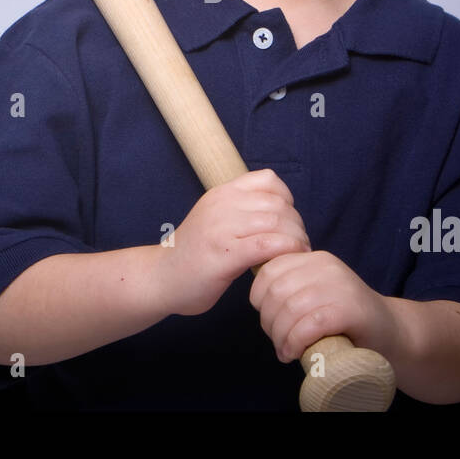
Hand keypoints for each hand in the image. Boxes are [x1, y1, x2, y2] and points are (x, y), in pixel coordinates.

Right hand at [157, 169, 310, 316]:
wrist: (160, 278)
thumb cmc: (194, 254)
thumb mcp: (215, 219)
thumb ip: (241, 211)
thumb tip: (281, 213)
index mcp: (221, 193)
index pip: (267, 180)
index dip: (286, 199)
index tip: (287, 221)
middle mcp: (222, 205)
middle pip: (278, 204)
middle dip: (296, 225)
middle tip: (298, 244)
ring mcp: (222, 229)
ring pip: (277, 222)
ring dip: (296, 240)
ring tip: (297, 254)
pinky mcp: (225, 254)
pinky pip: (268, 244)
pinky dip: (287, 250)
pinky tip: (288, 260)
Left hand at [248, 249, 392, 363]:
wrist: (393, 333)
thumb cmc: (348, 320)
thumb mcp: (317, 293)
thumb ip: (293, 288)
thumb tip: (258, 299)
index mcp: (314, 259)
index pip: (269, 270)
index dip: (259, 298)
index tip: (268, 319)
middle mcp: (326, 266)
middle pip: (276, 291)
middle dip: (268, 321)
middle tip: (278, 341)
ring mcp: (339, 285)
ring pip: (290, 308)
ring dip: (281, 336)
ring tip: (286, 351)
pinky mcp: (350, 309)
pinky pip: (310, 324)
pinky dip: (296, 342)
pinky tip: (295, 353)